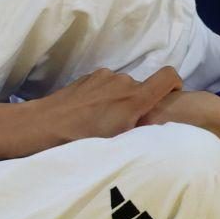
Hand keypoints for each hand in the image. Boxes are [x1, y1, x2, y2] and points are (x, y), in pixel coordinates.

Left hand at [26, 66, 182, 143]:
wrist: (44, 125)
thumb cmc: (80, 138)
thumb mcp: (117, 142)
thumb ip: (140, 129)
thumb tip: (155, 126)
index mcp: (133, 98)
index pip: (168, 76)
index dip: (175, 84)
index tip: (173, 96)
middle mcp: (122, 82)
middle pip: (143, 87)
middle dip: (141, 103)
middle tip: (128, 126)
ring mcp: (103, 76)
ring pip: (123, 87)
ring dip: (120, 101)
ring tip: (105, 123)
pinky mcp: (88, 77)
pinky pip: (106, 85)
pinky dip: (105, 96)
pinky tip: (91, 114)